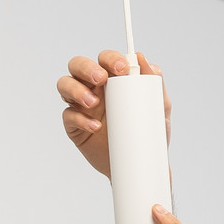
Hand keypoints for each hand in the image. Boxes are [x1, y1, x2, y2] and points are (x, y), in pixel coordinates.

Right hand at [56, 50, 166, 177]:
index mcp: (113, 79)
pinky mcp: (74, 125)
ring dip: (76, 89)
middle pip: (78, 65)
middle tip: (101, 79)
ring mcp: (81, 105)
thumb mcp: (159, 109)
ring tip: (93, 103)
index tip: (122, 68)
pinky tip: (95, 126)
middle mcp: (93, 88)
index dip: (110, 58)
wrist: (141, 165)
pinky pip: (68, 115)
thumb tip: (144, 59)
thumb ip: (154, 84)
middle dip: (87, 68)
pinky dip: (79, 118)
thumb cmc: (148, 133)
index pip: (105, 59)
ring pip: (65, 85)